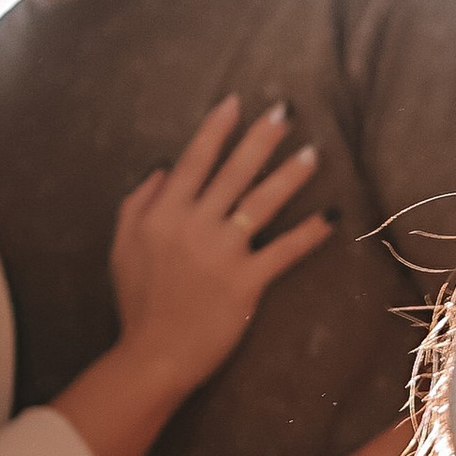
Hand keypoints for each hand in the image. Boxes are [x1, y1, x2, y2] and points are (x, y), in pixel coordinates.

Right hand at [110, 98, 334, 396]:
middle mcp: (194, 225)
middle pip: (234, 171)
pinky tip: (333, 216)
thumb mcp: (122, 246)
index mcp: (164, 214)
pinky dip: (310, 233)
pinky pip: (283, 251)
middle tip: (286, 111)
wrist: (153, 354)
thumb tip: (164, 168)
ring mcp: (221, 253)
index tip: (236, 101)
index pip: (195, 161)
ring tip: (313, 152)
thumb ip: (139, 203)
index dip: (216, 129)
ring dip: (290, 175)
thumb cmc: (138, 302)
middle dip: (262, 138)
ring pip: (261, 202)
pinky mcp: (246, 282)